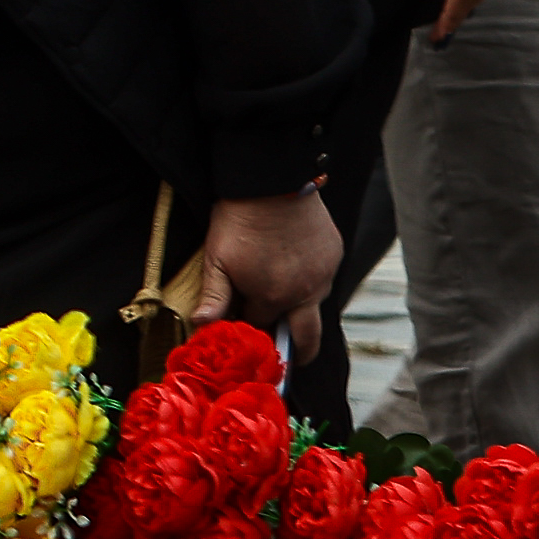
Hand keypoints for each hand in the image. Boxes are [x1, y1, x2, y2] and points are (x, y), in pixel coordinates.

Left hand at [193, 191, 340, 369]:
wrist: (271, 180)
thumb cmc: (239, 220)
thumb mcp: (216, 260)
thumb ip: (213, 298)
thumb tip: (202, 327)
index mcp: (273, 298)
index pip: (263, 328)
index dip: (253, 328)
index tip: (245, 326)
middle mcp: (306, 292)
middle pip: (307, 338)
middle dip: (299, 352)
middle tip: (292, 358)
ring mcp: (324, 274)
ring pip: (315, 304)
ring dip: (301, 307)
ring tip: (282, 293)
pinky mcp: (335, 254)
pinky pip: (324, 278)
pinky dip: (311, 280)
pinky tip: (295, 266)